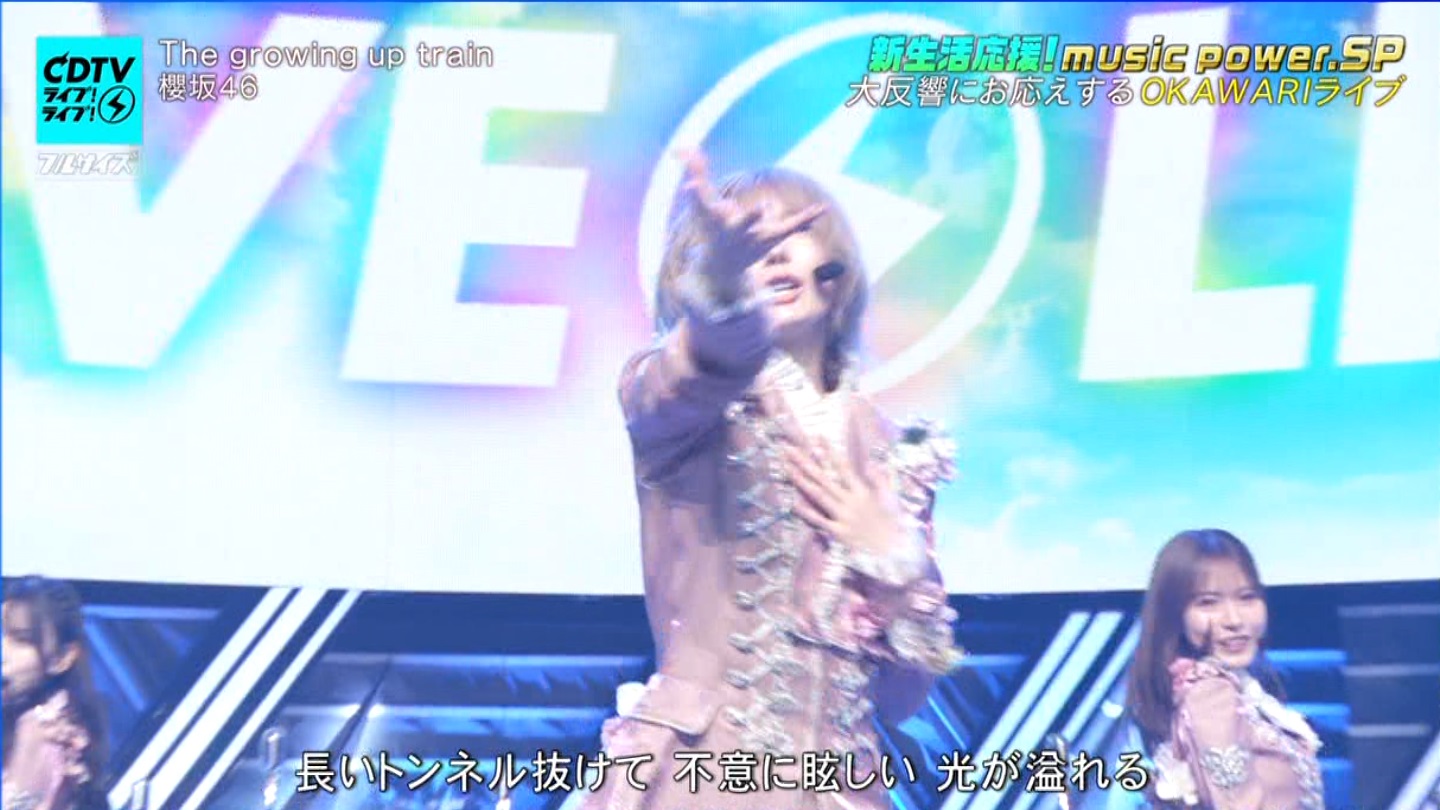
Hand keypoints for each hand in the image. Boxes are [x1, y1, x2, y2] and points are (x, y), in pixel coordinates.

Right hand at [676, 150, 826, 287]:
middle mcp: (740, 231)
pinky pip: (791, 226)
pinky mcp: (773, 237)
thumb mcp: (702, 207)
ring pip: (776, 225)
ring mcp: (759, 237)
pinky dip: (806, 218)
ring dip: (792, 219)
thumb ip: (696, 176)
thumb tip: (682, 149)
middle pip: (746, 222)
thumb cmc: (713, 231)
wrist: (724, 268)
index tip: (691, 186)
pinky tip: (821, 208)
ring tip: (813, 209)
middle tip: (761, 206)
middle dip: (753, 215)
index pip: (710, 206)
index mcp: (720, 222)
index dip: (698, 195)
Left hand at [785, 441, 910, 558]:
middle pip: (824, 478)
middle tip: (790, 449)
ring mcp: (844, 517)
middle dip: (806, 462)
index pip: (843, 467)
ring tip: (787, 468)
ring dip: (802, 481)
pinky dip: (807, 512)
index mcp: (863, 491)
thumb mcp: (890, 498)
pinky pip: (821, 521)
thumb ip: (879, 479)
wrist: (895, 551)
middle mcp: (851, 501)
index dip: (830, 451)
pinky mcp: (839, 533)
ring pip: (819, 495)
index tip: (818, 437)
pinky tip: (794, 503)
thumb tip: (870, 463)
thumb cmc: (892, 523)